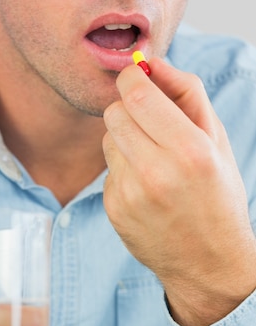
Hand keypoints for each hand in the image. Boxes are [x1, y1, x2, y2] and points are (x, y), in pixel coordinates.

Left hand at [102, 57, 255, 325]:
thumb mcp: (217, 141)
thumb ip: (187, 94)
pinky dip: (122, 168)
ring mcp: (131, 195)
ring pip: (108, 139)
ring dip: (124, 139)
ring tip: (153, 160)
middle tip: (148, 120)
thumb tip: (151, 63)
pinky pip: (107, 169)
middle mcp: (156, 174)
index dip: (130, 78)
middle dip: (127, 107)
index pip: (136, 95)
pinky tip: (145, 187)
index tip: (135, 77)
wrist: (208, 262)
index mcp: (190, 152)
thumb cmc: (218, 194)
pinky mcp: (114, 210)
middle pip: (114, 114)